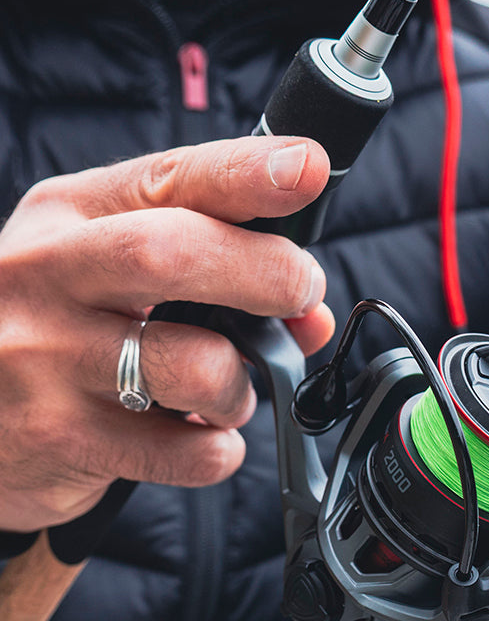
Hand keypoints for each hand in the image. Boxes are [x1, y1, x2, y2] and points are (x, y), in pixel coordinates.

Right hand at [0, 136, 334, 531]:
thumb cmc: (54, 323)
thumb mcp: (106, 265)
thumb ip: (206, 267)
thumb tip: (311, 314)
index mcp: (69, 215)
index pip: (168, 179)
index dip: (247, 173)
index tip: (306, 169)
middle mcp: (47, 274)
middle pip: (173, 254)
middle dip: (266, 272)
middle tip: (300, 292)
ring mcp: (45, 358)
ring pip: (193, 364)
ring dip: (240, 384)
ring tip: (227, 390)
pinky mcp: (58, 435)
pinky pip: (182, 452)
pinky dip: (216, 449)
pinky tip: (199, 437)